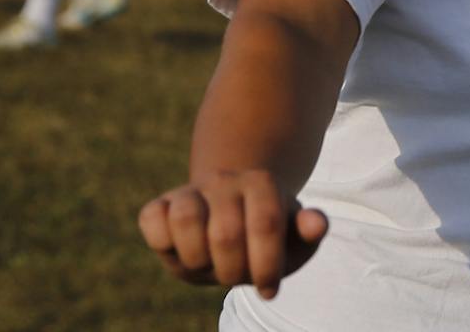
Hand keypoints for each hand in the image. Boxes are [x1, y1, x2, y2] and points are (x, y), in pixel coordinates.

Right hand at [138, 171, 328, 298]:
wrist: (231, 216)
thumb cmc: (265, 236)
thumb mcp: (293, 237)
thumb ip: (309, 231)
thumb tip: (317, 225)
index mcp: (262, 183)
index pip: (266, 225)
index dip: (267, 266)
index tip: (268, 289)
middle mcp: (225, 179)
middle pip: (226, 233)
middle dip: (233, 272)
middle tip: (237, 278)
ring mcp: (191, 190)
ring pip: (186, 218)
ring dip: (198, 259)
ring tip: (209, 265)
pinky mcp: (160, 205)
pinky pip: (152, 219)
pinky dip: (162, 242)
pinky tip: (182, 251)